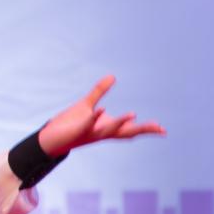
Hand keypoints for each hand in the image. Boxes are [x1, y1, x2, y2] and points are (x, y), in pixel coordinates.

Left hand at [36, 75, 164, 156]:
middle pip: (126, 132)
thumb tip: (113, 76)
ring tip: (133, 114)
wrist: (50, 137)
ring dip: (121, 122)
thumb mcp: (87, 104)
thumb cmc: (69, 123)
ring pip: (109, 131)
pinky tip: (100, 109)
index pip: (130, 129)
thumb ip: (99, 91)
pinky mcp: (78, 131)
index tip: (163, 130)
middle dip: (142, 129)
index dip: (146, 129)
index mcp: (107, 127)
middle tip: (159, 128)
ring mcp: (91, 133)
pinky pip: (88, 124)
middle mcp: (102, 133)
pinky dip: (94, 118)